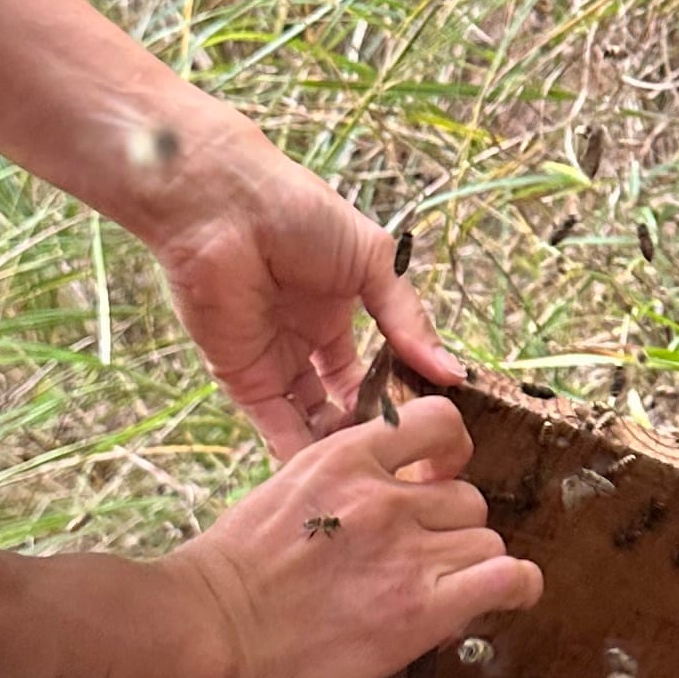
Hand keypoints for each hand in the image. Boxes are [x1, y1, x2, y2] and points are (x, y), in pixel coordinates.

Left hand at [139, 124, 458, 457]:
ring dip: (338, 447)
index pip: (370, 373)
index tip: (426, 428)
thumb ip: (408, 319)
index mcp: (336, 314)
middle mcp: (304, 344)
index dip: (395, 400)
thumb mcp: (372, 261)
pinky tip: (334, 470)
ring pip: (311, 423)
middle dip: (367, 431)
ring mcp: (272, 364)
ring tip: (375, 469)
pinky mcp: (242, 379)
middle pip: (342, 404)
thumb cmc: (300, 215)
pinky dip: (300, 452)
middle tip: (402, 461)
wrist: (227, 207)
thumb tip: (451, 371)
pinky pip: (275, 426)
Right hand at [164, 396, 542, 677]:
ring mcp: (407, 549)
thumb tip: (370, 514)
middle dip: (451, 531)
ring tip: (439, 597)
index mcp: (342, 456)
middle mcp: (384, 494)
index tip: (434, 484)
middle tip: (421, 567)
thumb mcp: (278, 502)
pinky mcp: (421, 609)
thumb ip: (334, 495)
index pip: (438, 424)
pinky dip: (517, 589)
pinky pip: (508, 579)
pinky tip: (506, 600)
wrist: (196, 638)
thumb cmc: (217, 585)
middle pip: (467, 498)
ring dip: (471, 568)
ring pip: (487, 540)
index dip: (447, 458)